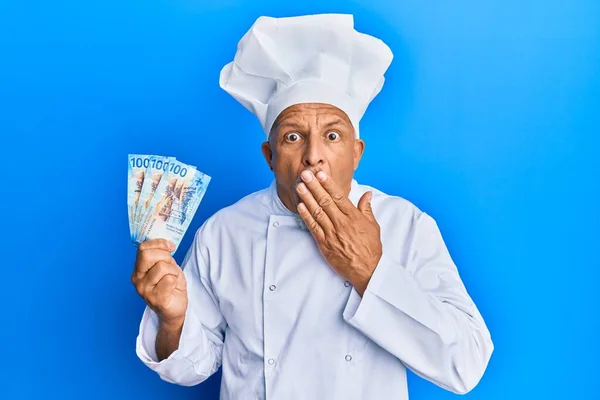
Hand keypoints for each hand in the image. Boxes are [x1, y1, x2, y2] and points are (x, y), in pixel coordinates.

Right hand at [131, 239, 187, 328]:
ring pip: (162, 267)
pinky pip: (169, 279)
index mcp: (138, 269)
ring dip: (173, 270)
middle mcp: (137, 279)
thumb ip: (161, 254)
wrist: (175, 308)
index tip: (170, 247)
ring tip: (173, 278)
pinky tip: (173, 287)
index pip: (142, 248)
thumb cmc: (170, 285)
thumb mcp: (166, 265)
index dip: (159, 243)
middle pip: (148, 255)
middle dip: (165, 256)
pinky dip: (175, 280)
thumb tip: (165, 242)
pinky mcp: (156, 299)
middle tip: (171, 265)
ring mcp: (145, 290)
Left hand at [295, 170, 381, 295]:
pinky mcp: (325, 244)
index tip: (320, 174)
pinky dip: (306, 217)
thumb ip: (367, 209)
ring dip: (307, 198)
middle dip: (314, 186)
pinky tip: (300, 206)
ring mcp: (332, 234)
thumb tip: (367, 194)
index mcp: (354, 217)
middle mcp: (342, 223)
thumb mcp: (373, 226)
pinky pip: (313, 228)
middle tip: (305, 174)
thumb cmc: (370, 248)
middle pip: (325, 201)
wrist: (367, 270)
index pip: (339, 196)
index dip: (328, 184)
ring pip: (317, 212)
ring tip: (300, 186)